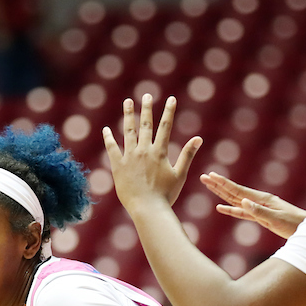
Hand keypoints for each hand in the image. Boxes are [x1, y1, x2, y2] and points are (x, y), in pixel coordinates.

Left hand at [103, 95, 202, 211]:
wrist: (147, 209)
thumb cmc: (166, 195)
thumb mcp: (180, 174)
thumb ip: (187, 155)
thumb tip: (198, 138)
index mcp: (159, 152)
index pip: (165, 127)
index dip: (169, 111)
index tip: (171, 99)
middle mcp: (144, 151)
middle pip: (146, 125)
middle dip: (147, 108)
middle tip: (147, 95)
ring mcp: (130, 157)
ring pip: (128, 132)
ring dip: (129, 115)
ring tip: (128, 102)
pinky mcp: (118, 166)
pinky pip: (112, 149)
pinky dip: (109, 138)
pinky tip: (106, 129)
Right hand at [200, 172, 305, 239]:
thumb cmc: (295, 224)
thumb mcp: (277, 219)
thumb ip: (259, 211)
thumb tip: (242, 202)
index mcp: (262, 199)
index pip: (238, 190)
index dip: (223, 184)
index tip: (211, 176)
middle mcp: (259, 201)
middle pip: (234, 192)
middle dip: (218, 185)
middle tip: (204, 177)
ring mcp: (259, 208)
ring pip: (235, 200)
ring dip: (222, 194)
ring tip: (209, 186)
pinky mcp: (260, 217)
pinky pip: (241, 212)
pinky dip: (230, 210)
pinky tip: (221, 208)